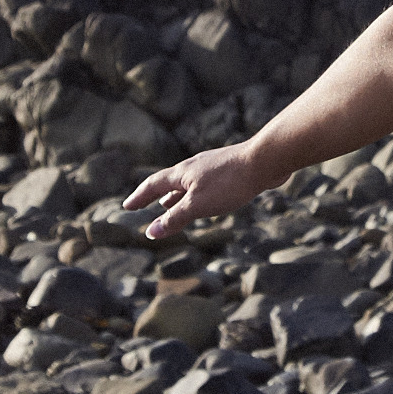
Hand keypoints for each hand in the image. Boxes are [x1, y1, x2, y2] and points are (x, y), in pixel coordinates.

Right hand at [122, 142, 275, 238]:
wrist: (264, 161)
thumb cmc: (229, 183)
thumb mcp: (197, 205)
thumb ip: (174, 218)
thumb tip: (150, 232)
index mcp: (182, 173)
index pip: (153, 185)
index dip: (139, 197)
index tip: (127, 206)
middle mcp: (193, 167)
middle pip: (168, 182)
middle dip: (154, 196)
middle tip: (143, 205)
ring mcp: (211, 167)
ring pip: (187, 183)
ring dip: (175, 196)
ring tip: (168, 205)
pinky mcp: (228, 170)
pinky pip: (204, 184)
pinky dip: (195, 194)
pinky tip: (205, 198)